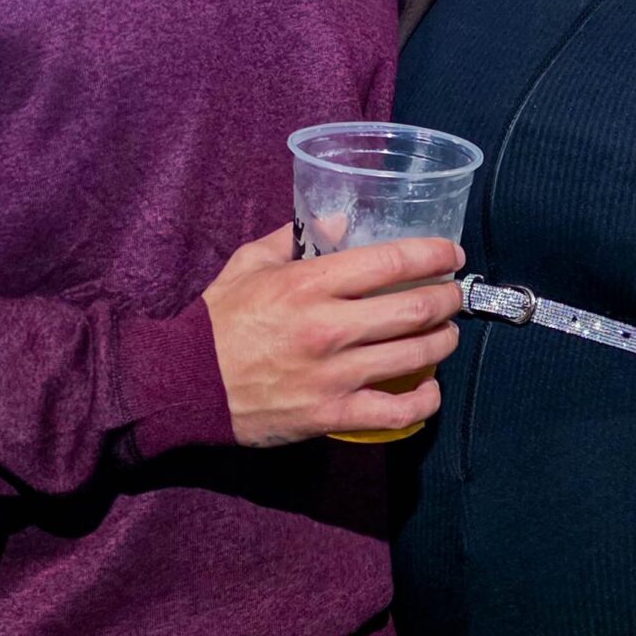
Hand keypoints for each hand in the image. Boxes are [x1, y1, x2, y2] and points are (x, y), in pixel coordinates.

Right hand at [201, 223, 462, 446]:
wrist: (182, 383)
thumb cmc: (217, 322)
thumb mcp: (248, 264)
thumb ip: (296, 239)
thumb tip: (339, 221)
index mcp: (309, 283)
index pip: (391, 260)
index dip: (434, 253)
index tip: (451, 253)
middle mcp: (328, 326)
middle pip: (415, 308)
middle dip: (448, 298)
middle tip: (454, 295)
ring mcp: (333, 374)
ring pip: (416, 355)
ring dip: (444, 342)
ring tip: (446, 335)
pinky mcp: (331, 414)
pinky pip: (396, 412)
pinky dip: (425, 401)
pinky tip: (430, 390)